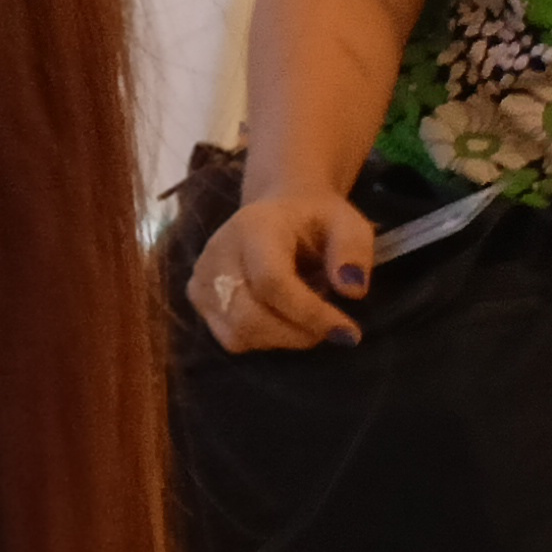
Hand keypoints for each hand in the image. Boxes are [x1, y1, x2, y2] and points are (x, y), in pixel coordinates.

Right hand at [192, 188, 375, 351]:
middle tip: (333, 332)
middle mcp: (217, 253)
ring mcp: (201, 277)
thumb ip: (354, 251)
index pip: (272, 282)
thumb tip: (352, 291)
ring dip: (283, 339)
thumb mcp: (349, 223)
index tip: (348, 332)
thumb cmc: (316, 221)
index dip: (310, 313)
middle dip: (298, 334)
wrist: (278, 212)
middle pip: (248, 316)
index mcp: (254, 227)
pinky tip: (284, 319)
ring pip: (238, 333)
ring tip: (309, 319)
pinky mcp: (197, 297)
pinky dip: (265, 339)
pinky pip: (231, 337)